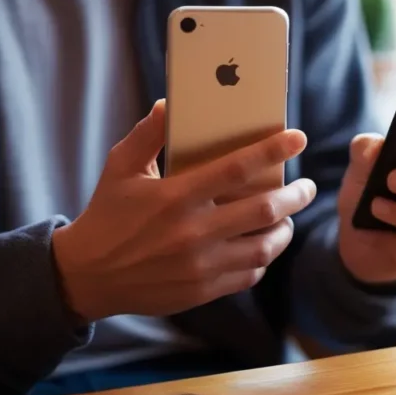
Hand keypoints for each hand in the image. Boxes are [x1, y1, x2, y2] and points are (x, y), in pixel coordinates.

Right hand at [52, 100, 316, 321]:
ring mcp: (200, 265)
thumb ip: (147, 134)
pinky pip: (249, 274)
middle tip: (307, 186)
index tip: (298, 138)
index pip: (237, 169)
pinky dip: (263, 257)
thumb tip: (169, 103)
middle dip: (296, 195)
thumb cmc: (107, 214)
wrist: (87, 276)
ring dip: (285, 229)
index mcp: (175, 197)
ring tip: (288, 216)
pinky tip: (264, 243)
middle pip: (264, 210)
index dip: (272, 151)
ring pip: (264, 246)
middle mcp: (193, 232)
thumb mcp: (120, 168)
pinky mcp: (203, 290)